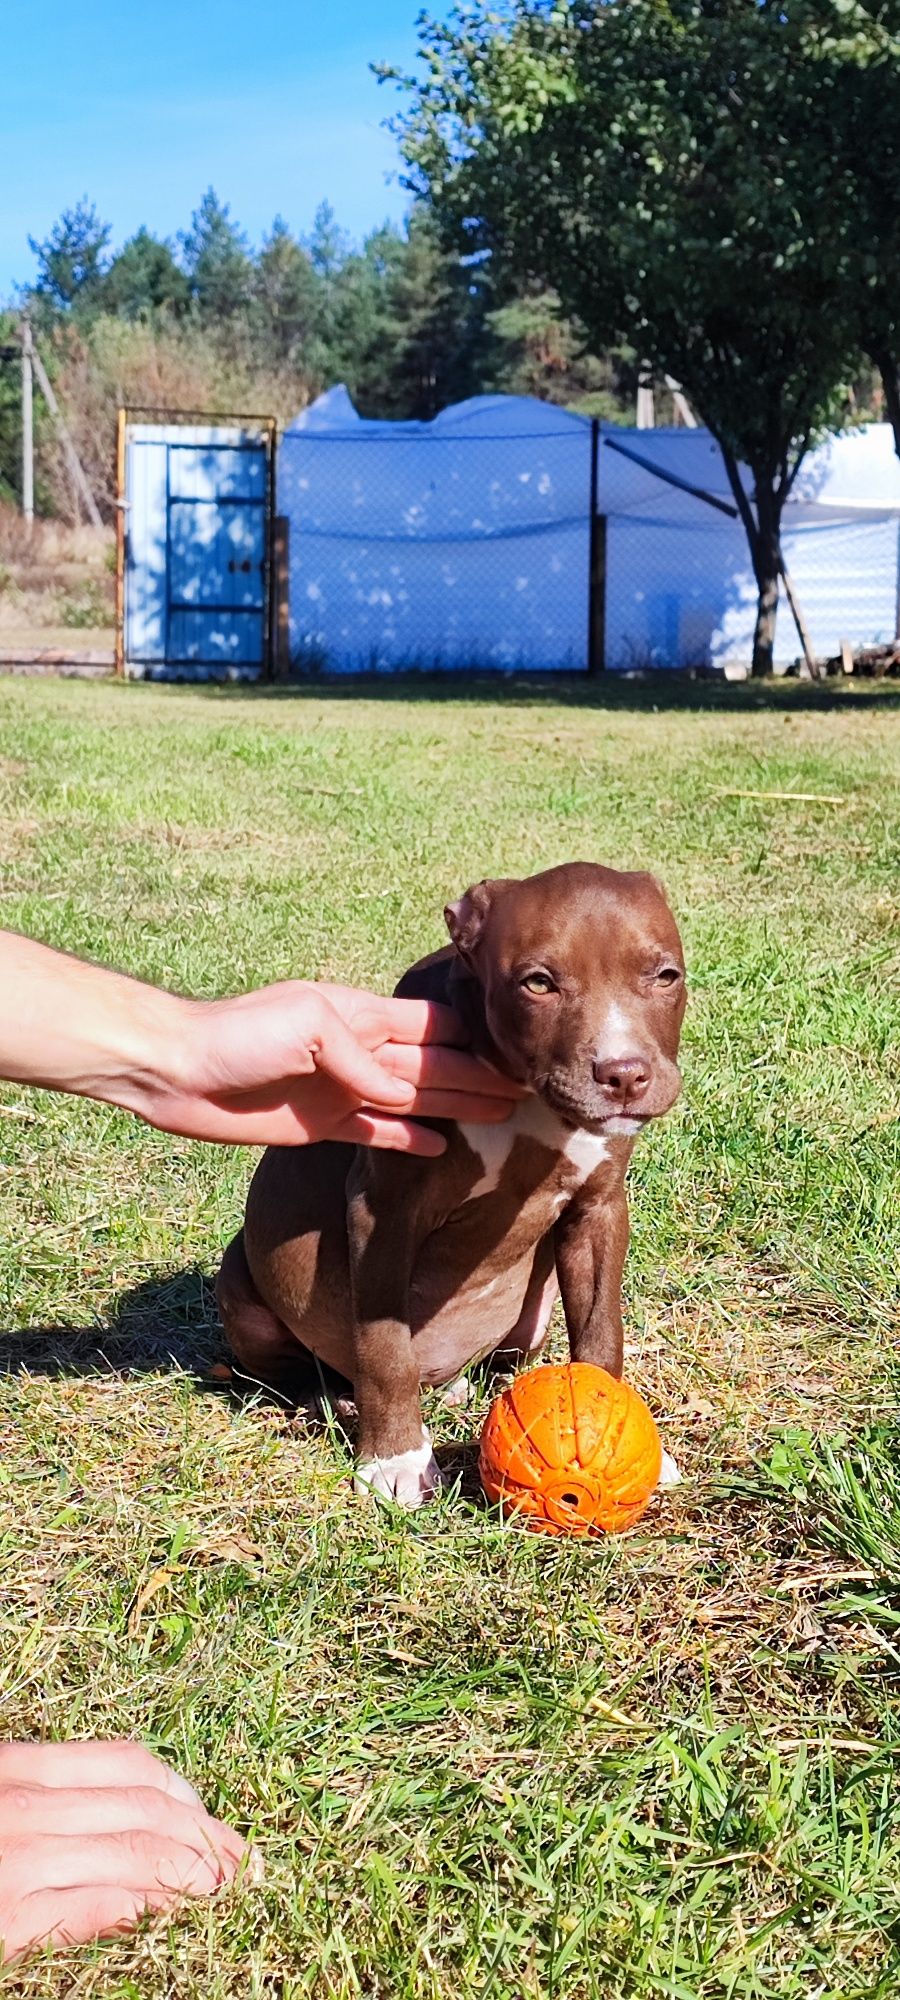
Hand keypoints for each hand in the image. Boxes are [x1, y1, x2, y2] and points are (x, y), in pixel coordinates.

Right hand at [0, 1741, 255, 1963]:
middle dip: (205, 1835)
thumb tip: (136, 1816)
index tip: (211, 1819)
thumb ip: (51, 1802)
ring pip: (135, 1853)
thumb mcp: (3, 1808)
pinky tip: (176, 1915)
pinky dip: (148, 1907)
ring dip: (193, 1871)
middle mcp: (24, 1805)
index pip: (126, 1763)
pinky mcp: (11, 1922)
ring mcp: (18, 1861)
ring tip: (227, 1889)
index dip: (184, 1792)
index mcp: (19, 1768)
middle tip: (243, 1861)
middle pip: (142, 1808)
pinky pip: (101, 1905)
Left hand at [137, 980, 521, 1154]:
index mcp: (361, 1014)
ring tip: (502, 1117)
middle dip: (478, 1077)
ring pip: (414, 1100)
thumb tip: (401, 1094)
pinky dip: (410, 1138)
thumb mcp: (307, 1025)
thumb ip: (360, 1055)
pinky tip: (441, 1147)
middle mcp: (360, 1051)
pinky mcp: (322, 1126)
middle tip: (528, 1092)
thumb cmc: (239, 1034)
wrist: (177, 1072)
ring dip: (456, 1108)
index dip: (475, 1038)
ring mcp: (343, 1089)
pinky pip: (378, 1132)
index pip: (433, 1026)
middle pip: (433, 1066)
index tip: (517, 1049)